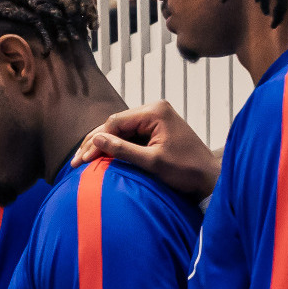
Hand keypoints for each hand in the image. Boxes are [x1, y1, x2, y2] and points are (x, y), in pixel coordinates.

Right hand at [72, 101, 220, 200]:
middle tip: (77, 161)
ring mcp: (157, 118)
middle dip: (96, 142)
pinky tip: (103, 157)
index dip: (96, 140)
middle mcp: (155, 109)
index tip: (82, 159)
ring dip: (104, 145)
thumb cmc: (186, 172)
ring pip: (121, 130)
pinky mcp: (157, 129)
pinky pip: (131, 135)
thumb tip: (96, 139)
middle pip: (116, 124)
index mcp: (155, 112)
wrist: (210, 179)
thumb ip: (123, 149)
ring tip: (84, 161)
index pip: (115, 122)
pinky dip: (117, 147)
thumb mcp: (152, 162)